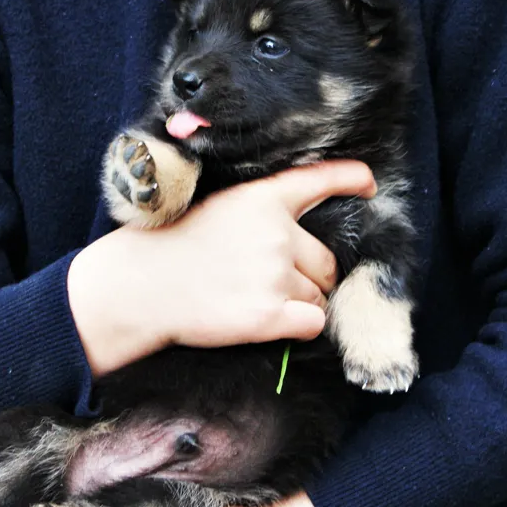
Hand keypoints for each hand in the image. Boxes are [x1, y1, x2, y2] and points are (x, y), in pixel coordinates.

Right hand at [69, 160, 375, 375]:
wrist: (138, 286)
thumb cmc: (168, 247)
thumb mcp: (215, 209)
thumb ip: (258, 216)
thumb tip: (296, 245)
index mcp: (261, 199)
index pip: (319, 180)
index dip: (351, 180)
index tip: (368, 185)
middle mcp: (276, 233)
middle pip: (327, 261)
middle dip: (311, 275)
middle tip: (271, 283)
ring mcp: (274, 274)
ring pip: (319, 295)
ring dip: (300, 303)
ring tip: (255, 301)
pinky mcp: (269, 314)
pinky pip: (313, 323)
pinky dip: (299, 326)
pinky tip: (268, 322)